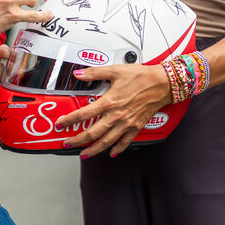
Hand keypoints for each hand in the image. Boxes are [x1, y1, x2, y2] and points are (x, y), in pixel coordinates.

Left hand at [54, 63, 169, 158]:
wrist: (163, 84)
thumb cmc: (142, 77)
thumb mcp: (115, 70)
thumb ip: (94, 73)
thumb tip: (79, 73)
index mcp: (109, 102)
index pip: (83, 114)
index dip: (69, 120)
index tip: (61, 124)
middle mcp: (116, 116)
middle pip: (92, 133)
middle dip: (77, 140)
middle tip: (67, 143)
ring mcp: (127, 124)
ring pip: (107, 142)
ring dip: (94, 150)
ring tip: (84, 154)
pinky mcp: (136, 127)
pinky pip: (125, 142)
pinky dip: (117, 149)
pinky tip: (112, 153)